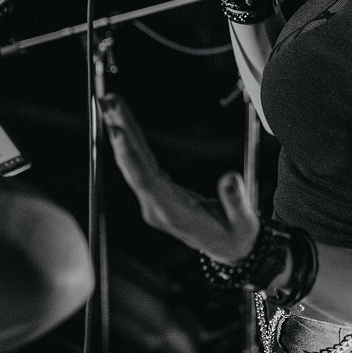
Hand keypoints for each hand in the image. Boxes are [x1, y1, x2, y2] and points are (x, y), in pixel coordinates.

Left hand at [99, 94, 259, 261]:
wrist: (230, 250)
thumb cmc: (237, 235)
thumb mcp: (244, 223)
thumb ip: (236, 201)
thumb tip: (229, 178)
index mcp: (173, 214)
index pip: (145, 180)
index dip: (130, 155)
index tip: (117, 130)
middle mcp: (156, 207)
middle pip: (133, 166)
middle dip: (120, 133)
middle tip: (108, 102)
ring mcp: (154, 201)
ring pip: (134, 163)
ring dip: (123, 132)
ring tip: (111, 104)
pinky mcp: (157, 193)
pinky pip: (141, 164)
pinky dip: (133, 141)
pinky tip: (125, 123)